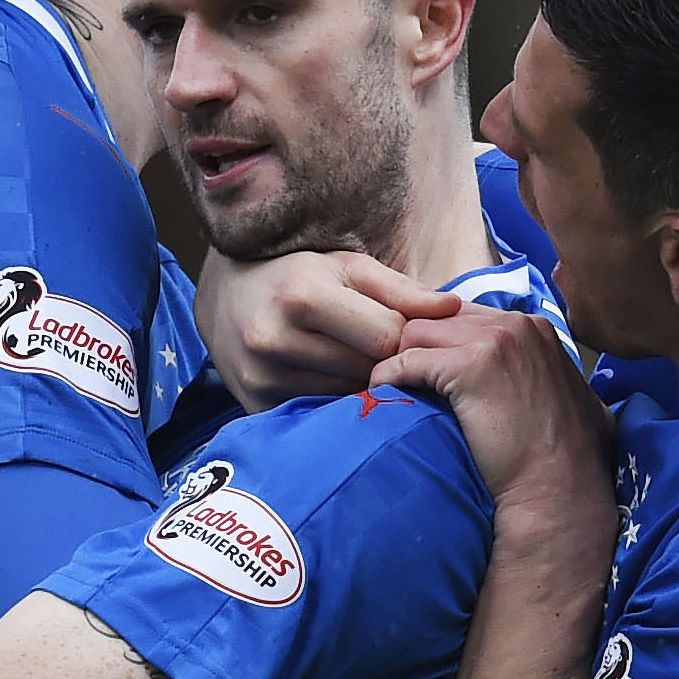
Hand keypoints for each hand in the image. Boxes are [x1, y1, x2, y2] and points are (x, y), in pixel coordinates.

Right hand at [197, 249, 460, 410]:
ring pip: (344, 397)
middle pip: (365, 371)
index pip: (384, 337)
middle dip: (384, 362)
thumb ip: (402, 290)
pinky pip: (316, 413)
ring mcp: (260, 378)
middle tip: (384, 349)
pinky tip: (331, 379)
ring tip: (356, 361)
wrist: (225, 297)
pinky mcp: (255, 405)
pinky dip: (332, 400)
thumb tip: (453, 308)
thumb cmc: (299, 273)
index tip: (402, 330)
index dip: (402, 335)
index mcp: (301, 297)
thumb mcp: (349, 266)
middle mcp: (273, 339)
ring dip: (360, 385)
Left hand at [371, 304, 612, 524]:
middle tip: (401, 381)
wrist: (558, 491)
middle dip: (415, 347)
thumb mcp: (555, 396)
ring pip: (416, 332)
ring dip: (399, 360)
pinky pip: (406, 360)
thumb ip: (530, 370)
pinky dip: (387, 377)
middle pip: (437, 318)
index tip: (425, 370)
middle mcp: (516, 325)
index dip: (439, 342)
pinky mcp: (469, 367)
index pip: (464, 315)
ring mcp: (494, 341)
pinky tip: (382, 395)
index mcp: (535, 328)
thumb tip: (504, 376)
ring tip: (392, 390)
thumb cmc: (557, 457)